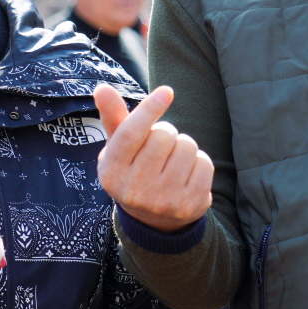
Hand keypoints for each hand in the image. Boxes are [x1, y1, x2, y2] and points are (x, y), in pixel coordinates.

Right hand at [95, 83, 213, 231]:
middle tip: (159, 148)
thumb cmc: (133, 169)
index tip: (166, 92)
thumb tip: (102, 88)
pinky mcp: (190, 207)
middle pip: (163, 135)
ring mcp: (163, 201)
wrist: (153, 220)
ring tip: (172, 161)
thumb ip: (113, 117)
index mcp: (111, 171)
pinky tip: (186, 175)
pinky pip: (205, 164)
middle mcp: (134, 190)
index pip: (131, 133)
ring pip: (187, 146)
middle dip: (166, 132)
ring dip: (183, 147)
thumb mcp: (117, 147)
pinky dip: (199, 163)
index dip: (149, 109)